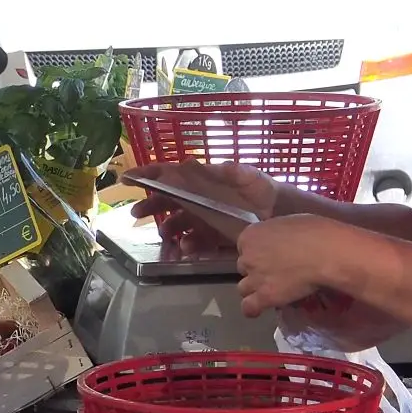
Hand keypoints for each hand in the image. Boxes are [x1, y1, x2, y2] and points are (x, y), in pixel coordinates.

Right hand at [124, 160, 275, 254]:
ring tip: (167, 236)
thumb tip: (191, 163)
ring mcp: (204, 218)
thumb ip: (223, 170)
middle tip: (136, 213)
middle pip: (168, 200)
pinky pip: (193, 241)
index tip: (128, 178)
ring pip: (177, 223)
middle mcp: (200, 199)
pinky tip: (186, 248)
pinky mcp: (212, 236)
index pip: (171, 174)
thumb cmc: (264, 190)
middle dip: (151, 205)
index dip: (148, 174)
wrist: (283, 215)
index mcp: (203, 180)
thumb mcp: (245, 176)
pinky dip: (186, 245)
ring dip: (168, 229)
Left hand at [235, 215, 338, 316]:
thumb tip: (280, 239)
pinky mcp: (264, 296)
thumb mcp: (290, 222)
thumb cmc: (315, 232)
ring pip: (243, 288)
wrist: (325, 252)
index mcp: (251, 235)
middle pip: (243, 267)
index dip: (258, 252)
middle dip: (256, 270)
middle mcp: (247, 256)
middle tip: (274, 272)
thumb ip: (277, 233)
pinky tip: (261, 308)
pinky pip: (249, 307)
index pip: (245, 247)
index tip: (271, 255)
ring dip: (254, 289)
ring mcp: (254, 278)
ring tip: (271, 290)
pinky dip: (254, 309)